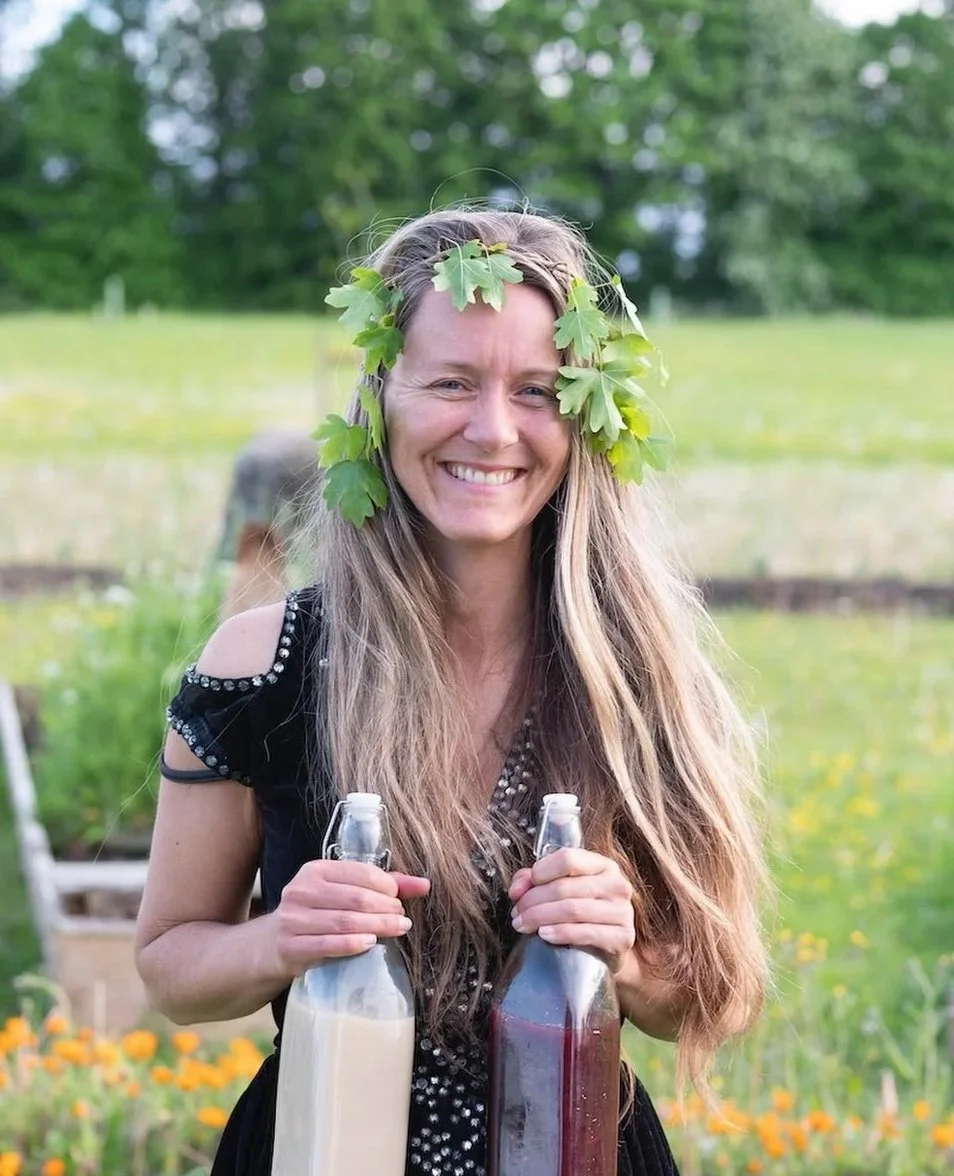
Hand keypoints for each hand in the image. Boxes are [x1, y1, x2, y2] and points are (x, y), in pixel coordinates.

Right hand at [272, 859, 429, 974]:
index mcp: (315, 870)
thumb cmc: (317, 915)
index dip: (388, 886)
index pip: (361, 873)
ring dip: (378, 926)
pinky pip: (328, 944)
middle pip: (357, 898)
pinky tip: (371, 944)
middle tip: (402, 918)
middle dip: (386, 908)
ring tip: (397, 929)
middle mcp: (301, 890)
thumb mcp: (342, 893)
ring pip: (346, 921)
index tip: (401, 899)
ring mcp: (293, 918)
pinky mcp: (290, 946)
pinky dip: (354, 944)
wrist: (271, 945)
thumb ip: (382, 886)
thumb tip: (424, 885)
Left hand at [508, 848, 634, 974]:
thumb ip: (534, 881)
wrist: (606, 951)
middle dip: (532, 901)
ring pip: (572, 909)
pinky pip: (585, 932)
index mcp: (602, 865)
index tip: (522, 889)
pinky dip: (560, 933)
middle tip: (516, 913)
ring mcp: (623, 911)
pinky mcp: (622, 938)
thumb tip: (517, 888)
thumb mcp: (559, 891)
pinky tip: (544, 934)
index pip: (568, 858)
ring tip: (522, 925)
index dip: (540, 872)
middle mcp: (617, 884)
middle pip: (564, 887)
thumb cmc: (580, 916)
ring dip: (540, 917)